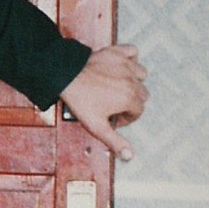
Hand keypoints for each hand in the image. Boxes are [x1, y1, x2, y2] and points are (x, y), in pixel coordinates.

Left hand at [60, 44, 148, 160]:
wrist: (66, 76)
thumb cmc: (80, 100)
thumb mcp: (97, 126)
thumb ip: (115, 141)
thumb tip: (130, 155)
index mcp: (129, 99)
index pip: (138, 111)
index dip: (126, 117)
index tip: (114, 118)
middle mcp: (131, 81)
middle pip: (142, 94)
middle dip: (131, 101)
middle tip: (114, 104)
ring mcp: (125, 65)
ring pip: (141, 74)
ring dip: (134, 80)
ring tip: (119, 86)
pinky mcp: (117, 52)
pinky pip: (132, 52)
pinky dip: (130, 58)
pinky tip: (121, 67)